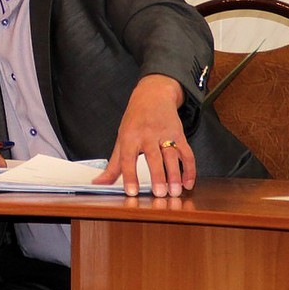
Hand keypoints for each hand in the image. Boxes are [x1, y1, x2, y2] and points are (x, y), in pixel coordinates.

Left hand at [93, 74, 195, 196]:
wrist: (153, 95)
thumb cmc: (134, 121)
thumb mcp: (121, 139)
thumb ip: (113, 165)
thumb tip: (98, 183)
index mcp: (129, 136)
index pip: (127, 158)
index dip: (129, 176)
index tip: (132, 192)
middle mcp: (147, 134)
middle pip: (153, 157)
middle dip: (158, 176)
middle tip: (160, 194)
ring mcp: (165, 134)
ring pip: (172, 156)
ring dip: (175, 175)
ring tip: (175, 192)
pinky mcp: (179, 134)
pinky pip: (187, 153)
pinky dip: (190, 169)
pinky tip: (188, 183)